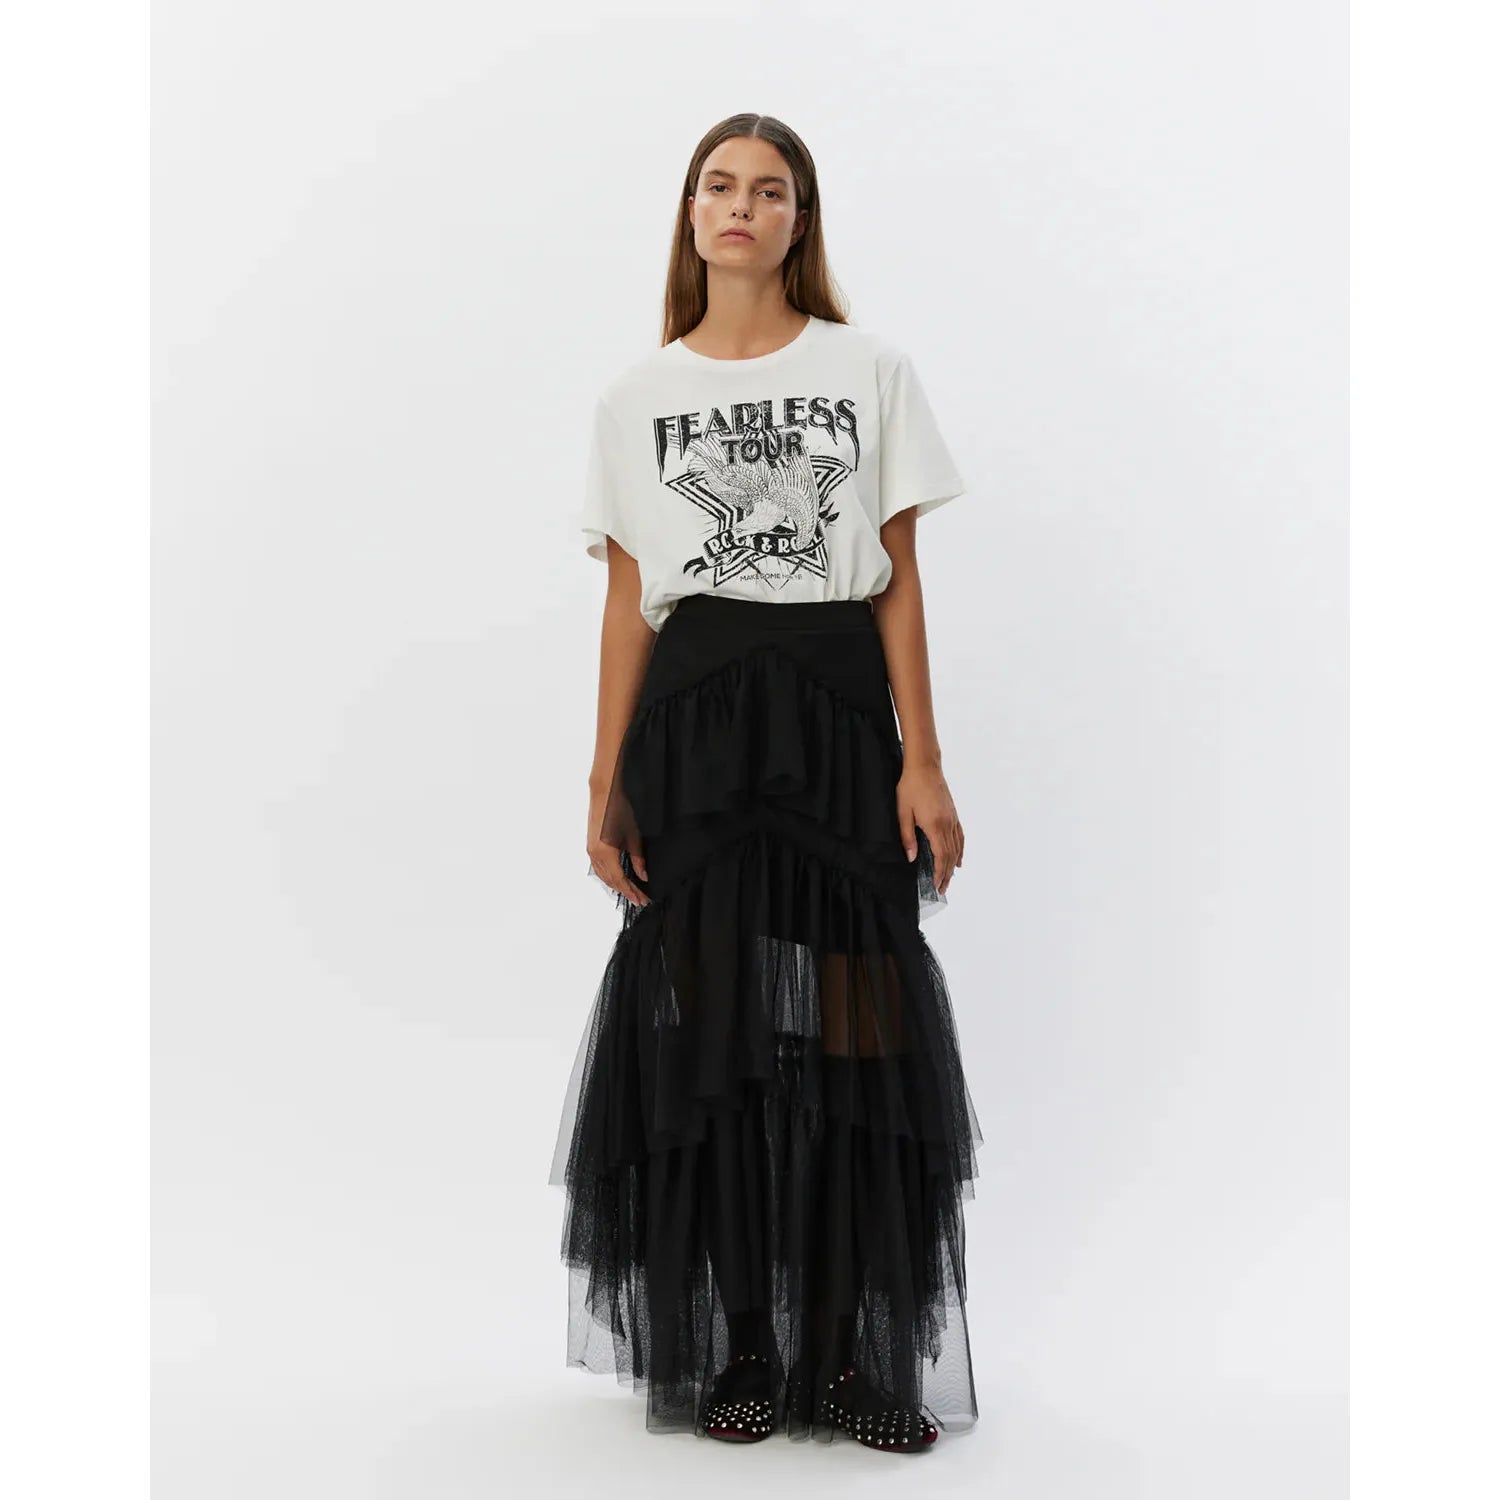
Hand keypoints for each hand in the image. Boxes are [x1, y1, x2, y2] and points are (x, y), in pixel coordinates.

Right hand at [587, 786, 649, 907]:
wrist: (603, 795)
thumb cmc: (617, 810)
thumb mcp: (633, 836)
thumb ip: (638, 859)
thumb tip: (643, 876)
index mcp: (606, 854)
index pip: (621, 880)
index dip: (632, 892)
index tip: (641, 899)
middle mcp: (595, 855)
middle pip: (612, 881)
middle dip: (626, 892)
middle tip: (639, 899)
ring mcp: (591, 852)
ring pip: (604, 877)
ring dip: (617, 886)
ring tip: (630, 892)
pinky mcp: (590, 848)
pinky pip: (599, 869)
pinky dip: (608, 877)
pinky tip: (616, 879)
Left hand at [896, 764, 963, 896]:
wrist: (924, 766)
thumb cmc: (910, 787)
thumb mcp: (903, 812)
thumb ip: (907, 837)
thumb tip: (912, 858)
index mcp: (935, 825)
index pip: (941, 857)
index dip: (939, 873)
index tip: (936, 886)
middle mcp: (947, 824)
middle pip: (950, 856)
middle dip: (947, 875)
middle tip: (942, 890)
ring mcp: (953, 819)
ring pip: (957, 848)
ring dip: (953, 866)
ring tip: (949, 879)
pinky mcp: (953, 813)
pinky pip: (960, 837)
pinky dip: (960, 850)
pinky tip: (959, 859)